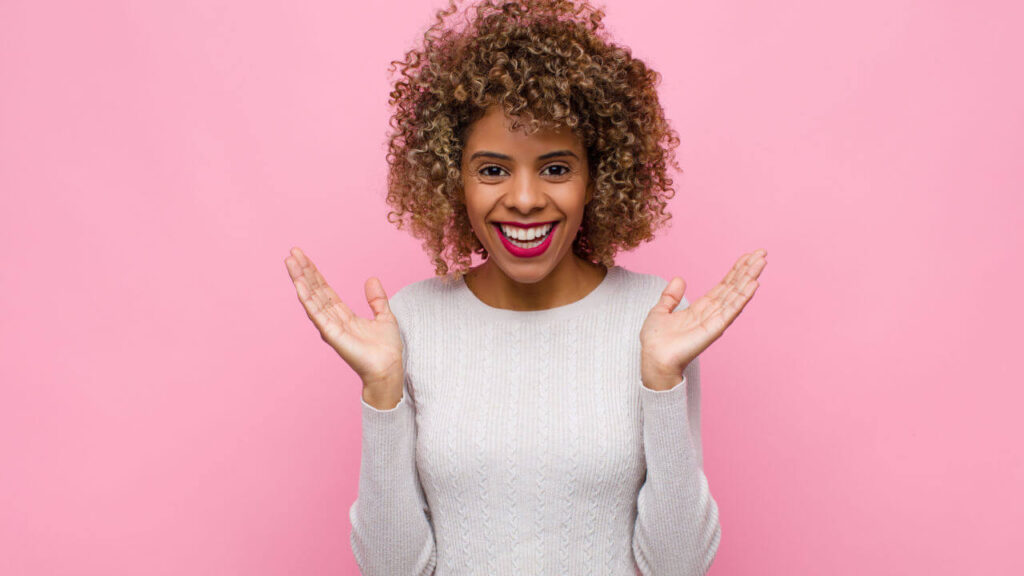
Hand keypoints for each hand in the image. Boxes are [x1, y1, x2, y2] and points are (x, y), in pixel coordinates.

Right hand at [284, 247, 403, 396]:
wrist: (389, 368)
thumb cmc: (386, 349)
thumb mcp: (385, 316)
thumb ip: (376, 299)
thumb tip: (371, 279)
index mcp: (344, 315)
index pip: (325, 290)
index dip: (315, 273)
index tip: (304, 257)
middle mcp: (333, 319)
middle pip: (315, 290)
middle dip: (304, 271)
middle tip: (292, 252)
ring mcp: (330, 326)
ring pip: (311, 298)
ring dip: (300, 279)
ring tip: (290, 261)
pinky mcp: (331, 333)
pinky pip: (316, 312)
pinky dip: (306, 297)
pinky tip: (298, 283)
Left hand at [640, 249, 767, 390]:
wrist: (652, 358)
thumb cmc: (655, 341)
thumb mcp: (660, 311)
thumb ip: (670, 296)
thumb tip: (679, 279)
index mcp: (700, 309)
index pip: (723, 286)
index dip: (735, 271)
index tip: (748, 256)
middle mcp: (711, 313)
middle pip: (733, 287)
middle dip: (748, 270)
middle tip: (762, 253)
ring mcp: (715, 320)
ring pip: (736, 295)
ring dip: (749, 278)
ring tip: (762, 262)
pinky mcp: (714, 328)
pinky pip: (731, 310)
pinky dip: (743, 296)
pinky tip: (754, 283)